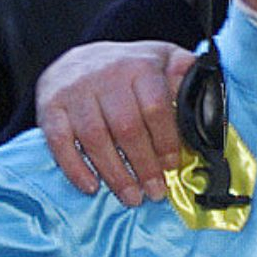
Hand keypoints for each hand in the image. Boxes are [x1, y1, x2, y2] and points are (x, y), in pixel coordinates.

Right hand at [33, 41, 193, 205]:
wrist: (78, 60)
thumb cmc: (128, 68)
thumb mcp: (162, 59)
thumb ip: (185, 74)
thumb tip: (206, 96)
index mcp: (139, 65)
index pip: (155, 108)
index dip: (165, 142)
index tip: (172, 167)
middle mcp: (105, 75)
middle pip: (126, 128)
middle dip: (144, 166)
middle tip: (155, 192)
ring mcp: (75, 91)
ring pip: (95, 138)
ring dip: (115, 174)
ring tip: (131, 196)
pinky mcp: (50, 106)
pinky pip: (59, 141)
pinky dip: (74, 168)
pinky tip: (91, 186)